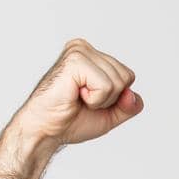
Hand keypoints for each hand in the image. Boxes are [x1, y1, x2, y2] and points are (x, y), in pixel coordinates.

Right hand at [14, 38, 143, 146]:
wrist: (45, 131)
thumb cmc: (71, 120)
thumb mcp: (110, 114)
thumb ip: (129, 105)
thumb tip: (132, 95)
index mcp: (92, 55)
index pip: (128, 76)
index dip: (115, 98)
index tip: (90, 101)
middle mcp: (84, 48)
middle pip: (126, 77)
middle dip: (109, 99)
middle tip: (82, 101)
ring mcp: (79, 51)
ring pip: (118, 82)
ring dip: (100, 100)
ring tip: (77, 98)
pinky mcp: (75, 61)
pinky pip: (106, 86)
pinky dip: (95, 100)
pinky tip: (74, 96)